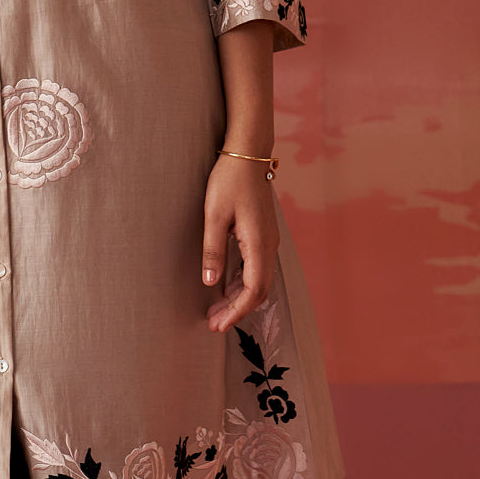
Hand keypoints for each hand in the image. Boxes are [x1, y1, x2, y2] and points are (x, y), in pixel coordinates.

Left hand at [201, 152, 279, 333]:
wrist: (248, 153)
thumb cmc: (229, 180)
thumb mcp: (214, 215)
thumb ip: (213, 250)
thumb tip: (210, 283)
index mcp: (259, 244)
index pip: (253, 291)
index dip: (236, 312)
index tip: (217, 324)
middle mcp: (269, 246)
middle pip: (259, 290)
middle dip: (237, 310)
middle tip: (212, 322)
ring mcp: (269, 240)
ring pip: (259, 280)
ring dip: (239, 297)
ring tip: (215, 308)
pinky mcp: (263, 233)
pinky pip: (257, 267)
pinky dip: (243, 282)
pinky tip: (225, 284)